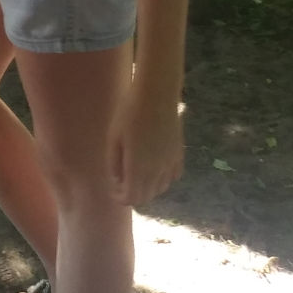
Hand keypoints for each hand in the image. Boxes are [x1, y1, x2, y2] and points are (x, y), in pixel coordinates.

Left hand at [109, 83, 184, 204]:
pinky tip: (154, 168)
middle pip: (146, 197)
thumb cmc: (130, 112)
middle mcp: (156, 171)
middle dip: (133, 195)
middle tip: (123, 182)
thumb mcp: (114, 137)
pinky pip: (172, 177)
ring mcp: (170, 163)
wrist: (157, 94)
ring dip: (148, 188)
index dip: (121, 198)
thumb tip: (117, 181)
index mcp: (138, 168)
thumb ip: (114, 163)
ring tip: (137, 175)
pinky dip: (162, 179)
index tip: (114, 189)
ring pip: (160, 189)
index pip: (131, 198)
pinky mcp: (178, 154)